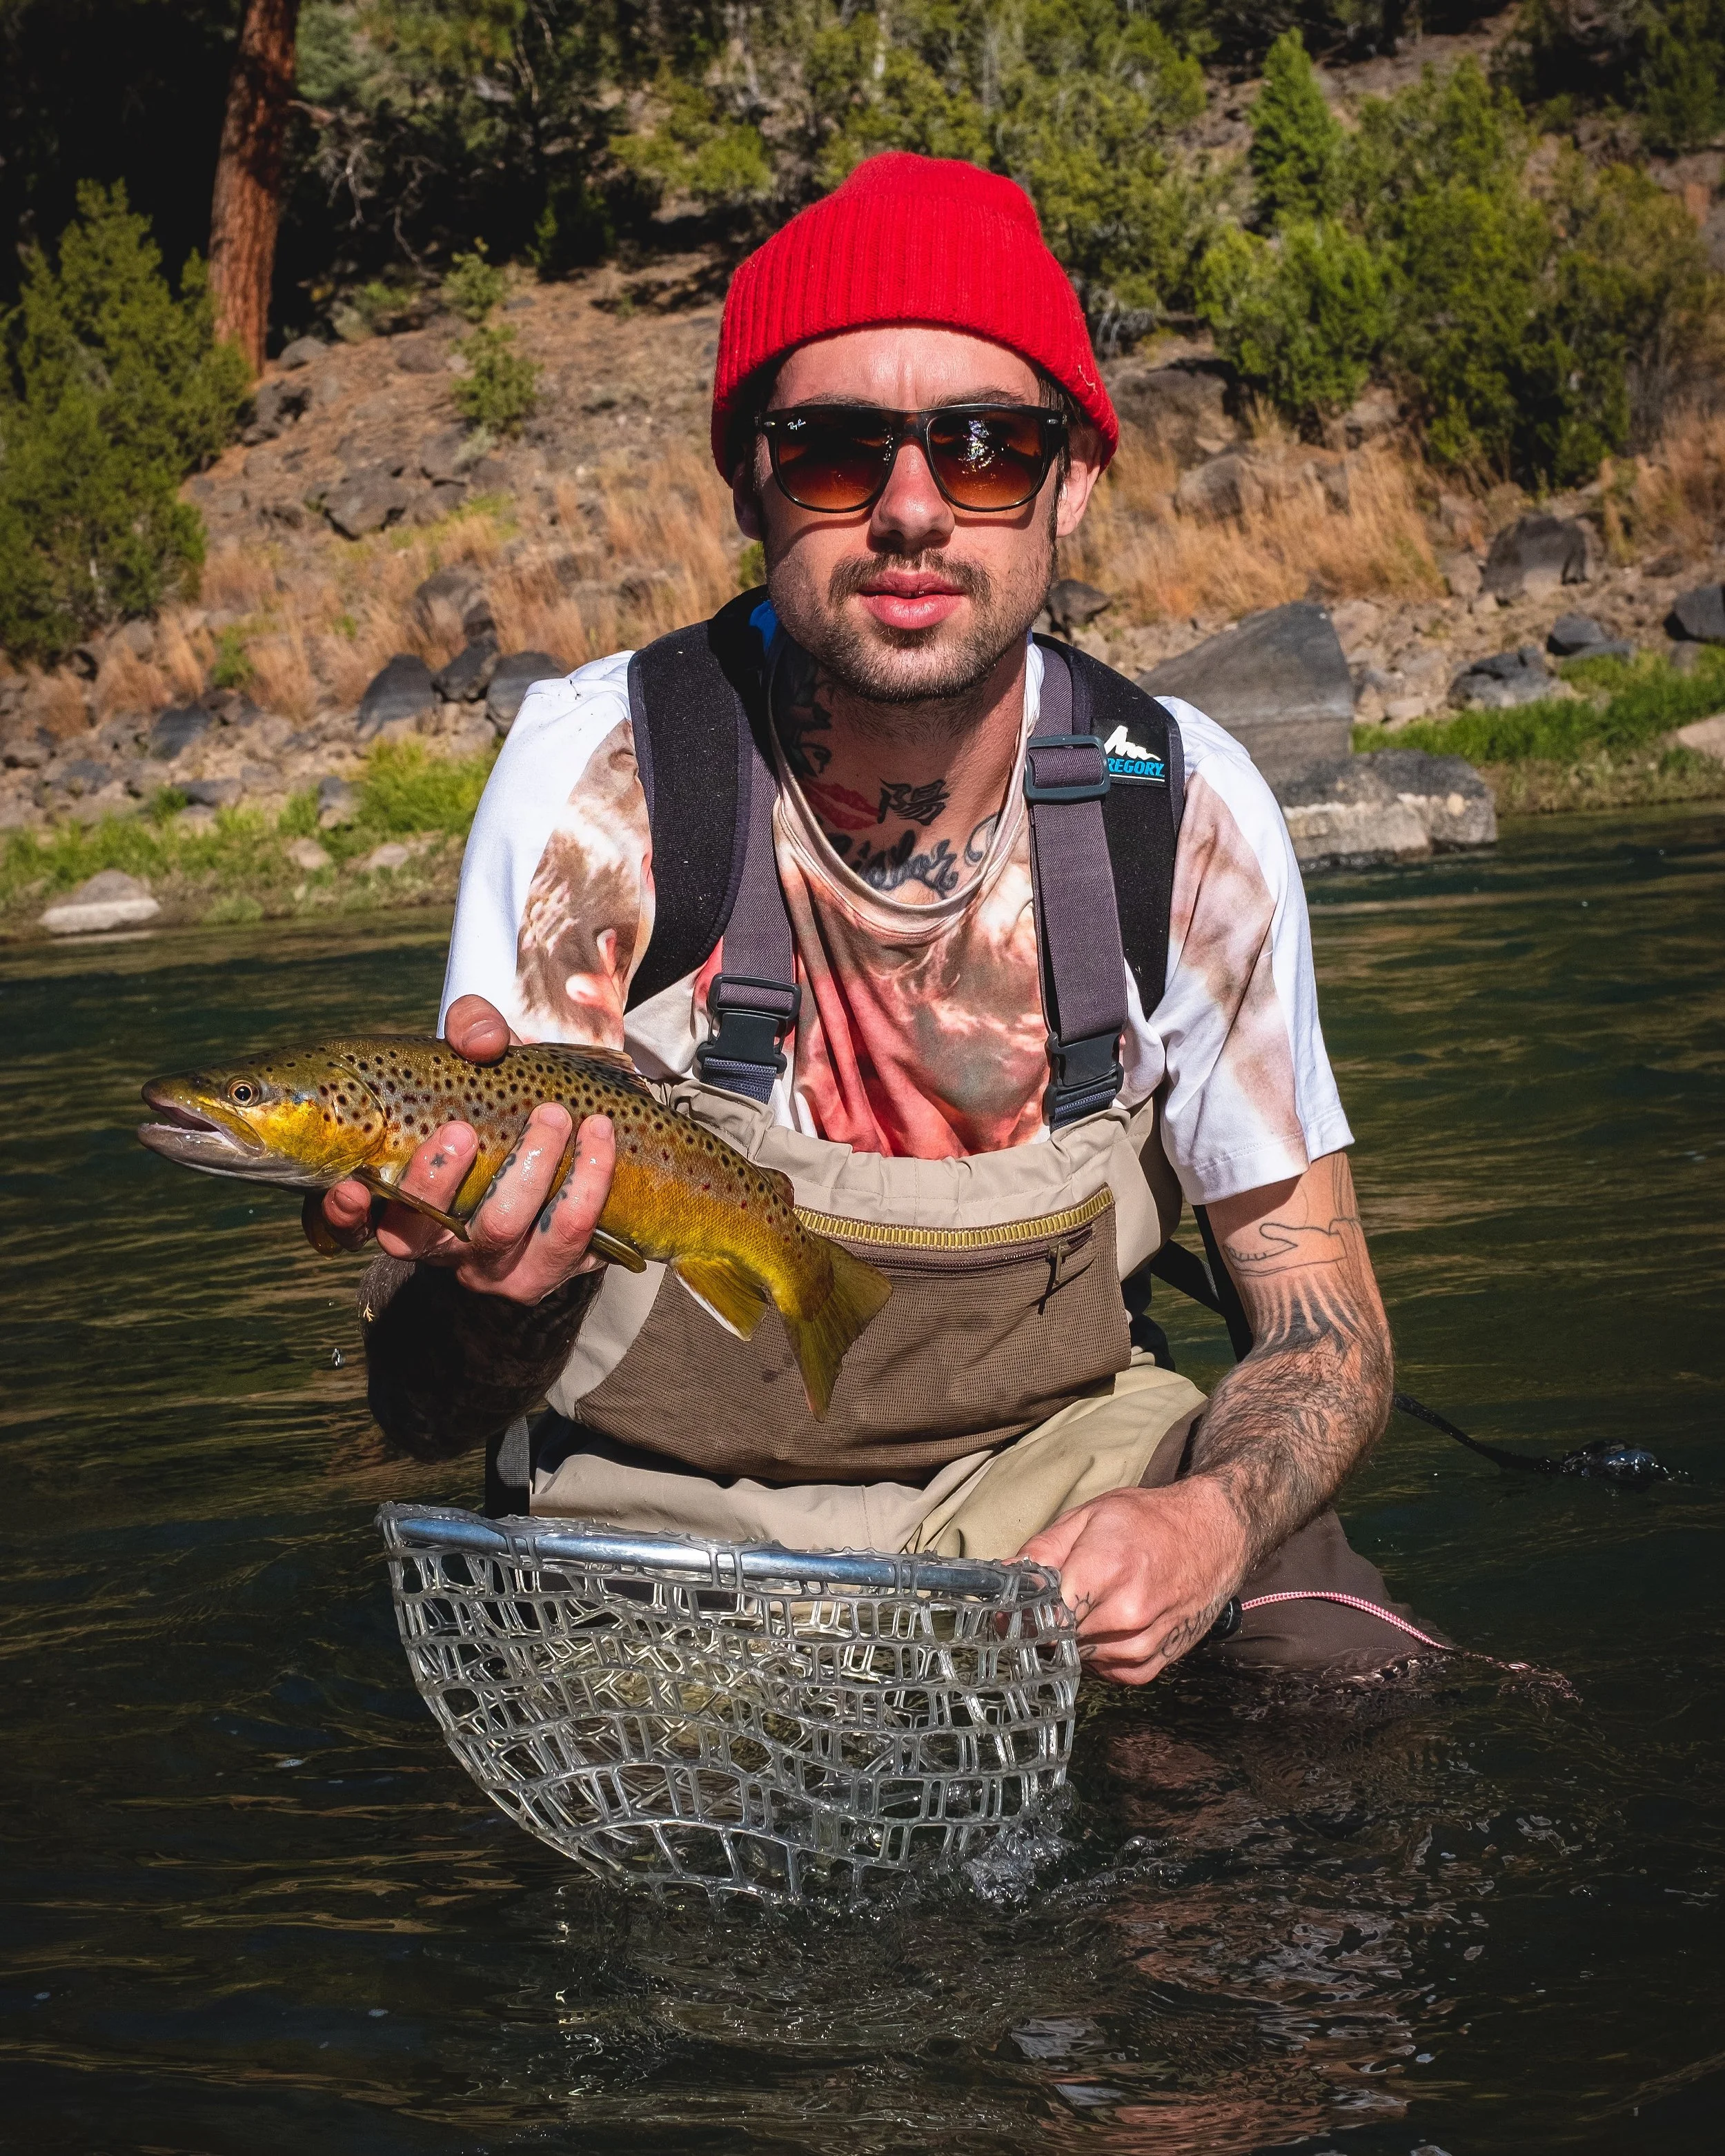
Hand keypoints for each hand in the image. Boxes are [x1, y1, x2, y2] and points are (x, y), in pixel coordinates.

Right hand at [306, 995, 617, 1303]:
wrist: (572, 1144)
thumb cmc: (502, 1103)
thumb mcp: (477, 1060)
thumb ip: (471, 1029)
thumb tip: (482, 1043)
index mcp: (398, 1200)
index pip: (350, 1226)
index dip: (343, 1216)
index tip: (351, 1187)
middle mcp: (439, 1243)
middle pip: (423, 1235)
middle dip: (439, 1181)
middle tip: (465, 1129)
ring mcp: (494, 1265)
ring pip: (501, 1232)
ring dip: (528, 1170)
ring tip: (555, 1117)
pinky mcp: (552, 1268)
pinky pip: (571, 1243)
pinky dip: (589, 1186)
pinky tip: (600, 1140)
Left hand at [1017, 1476, 1248, 1684]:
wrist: (1215, 1533)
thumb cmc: (1148, 1520)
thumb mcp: (1089, 1516)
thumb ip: (1042, 1552)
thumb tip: (1002, 1583)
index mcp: (1106, 1567)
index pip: (1045, 1615)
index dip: (1023, 1615)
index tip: (1013, 1610)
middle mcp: (1129, 1611)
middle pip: (1060, 1638)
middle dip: (1049, 1624)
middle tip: (1056, 1601)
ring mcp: (1146, 1640)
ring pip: (1083, 1658)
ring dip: (1076, 1639)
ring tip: (1092, 1604)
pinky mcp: (1160, 1660)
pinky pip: (1112, 1671)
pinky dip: (1102, 1654)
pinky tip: (1110, 1623)